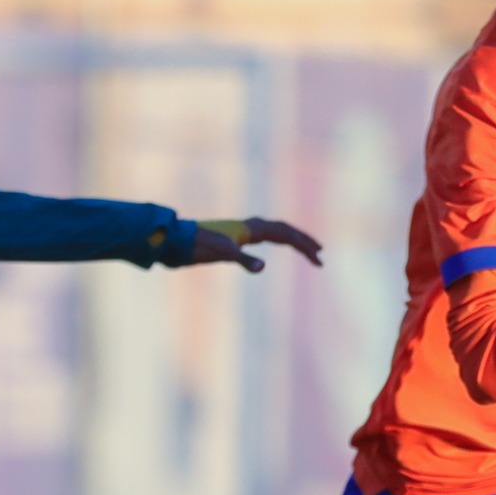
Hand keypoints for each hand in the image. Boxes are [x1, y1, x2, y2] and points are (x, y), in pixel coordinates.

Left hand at [187, 215, 324, 273]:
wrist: (175, 242)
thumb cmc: (198, 246)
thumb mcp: (222, 253)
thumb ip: (243, 259)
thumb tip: (262, 267)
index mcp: (251, 229)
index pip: (286, 234)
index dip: (304, 245)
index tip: (318, 259)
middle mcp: (249, 227)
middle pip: (284, 230)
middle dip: (303, 242)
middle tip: (320, 256)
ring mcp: (242, 231)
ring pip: (275, 231)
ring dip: (293, 240)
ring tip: (307, 251)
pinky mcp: (235, 238)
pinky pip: (264, 236)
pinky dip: (278, 240)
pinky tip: (278, 246)